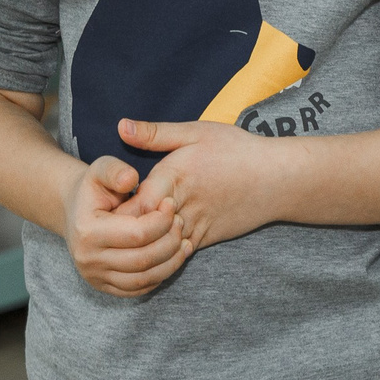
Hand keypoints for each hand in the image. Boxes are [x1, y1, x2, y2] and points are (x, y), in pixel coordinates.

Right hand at [62, 154, 191, 297]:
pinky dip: (160, 275)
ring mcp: (95, 277)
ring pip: (143, 279)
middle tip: (182, 222)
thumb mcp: (99, 169)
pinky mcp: (104, 287)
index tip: (172, 203)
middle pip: (143, 259)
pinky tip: (172, 257)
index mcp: (88, 231)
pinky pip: (138, 288)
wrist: (76, 212)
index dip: (162, 220)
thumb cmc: (93, 189)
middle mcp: (88, 259)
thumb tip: (131, 178)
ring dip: (171, 262)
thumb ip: (114, 170)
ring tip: (184, 241)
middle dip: (171, 241)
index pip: (137, 234)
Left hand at [118, 119, 284, 249]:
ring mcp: (195, 224)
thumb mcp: (195, 132)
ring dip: (142, 246)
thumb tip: (121, 126)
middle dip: (123, 231)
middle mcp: (181, 204)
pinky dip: (162, 253)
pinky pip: (177, 253)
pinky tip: (150, 250)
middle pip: (142, 228)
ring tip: (123, 243)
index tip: (103, 208)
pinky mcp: (206, 238)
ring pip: (159, 245)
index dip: (116, 209)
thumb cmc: (235, 150)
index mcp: (173, 176)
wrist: (276, 178)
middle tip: (106, 232)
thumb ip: (155, 133)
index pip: (134, 203)